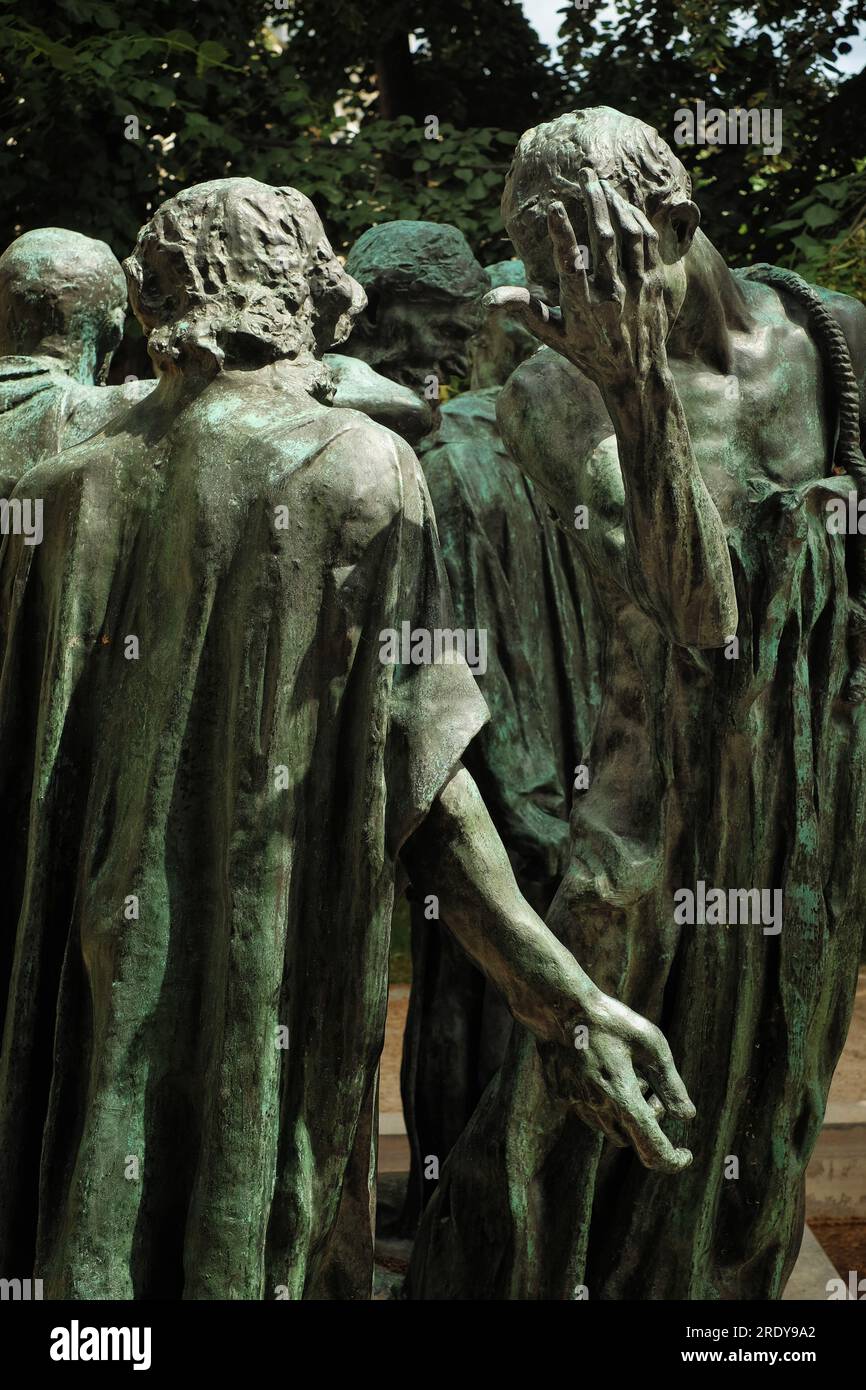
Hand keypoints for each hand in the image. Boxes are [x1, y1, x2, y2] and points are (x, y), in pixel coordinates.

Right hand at [486, 171, 669, 392]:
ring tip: (602, 185)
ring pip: (627, 234)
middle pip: (603, 237)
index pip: (570, 262)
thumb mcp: (552, 335)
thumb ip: (524, 309)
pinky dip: (636, 219)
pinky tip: (625, 206)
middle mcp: (610, 293)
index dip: (562, 233)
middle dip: (594, 201)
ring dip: (615, 204)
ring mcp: (635, 286)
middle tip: (585, 176)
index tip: (554, 206)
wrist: (636, 373)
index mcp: (582, 304)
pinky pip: (646, 242)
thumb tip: (488, 300)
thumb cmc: (587, 352)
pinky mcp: (653, 283)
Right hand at [540, 986, 695, 1172]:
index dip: (673, 1160)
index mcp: (623, 1098)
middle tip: (651, 1086)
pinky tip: (599, 1067)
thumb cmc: (610, 1021)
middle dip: (648, 1120)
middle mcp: (597, 1108)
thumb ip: (671, 1084)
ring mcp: (575, 1104)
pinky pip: (588, 1111)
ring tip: (625, 1073)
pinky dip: (602, 1100)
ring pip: (609, 1128)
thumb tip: (687, 1116)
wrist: (559, 1005)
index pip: (653, 1149)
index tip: (685, 1155)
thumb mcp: (651, 1044)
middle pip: (632, 1137)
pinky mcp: (561, 1095)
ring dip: (624, 1113)